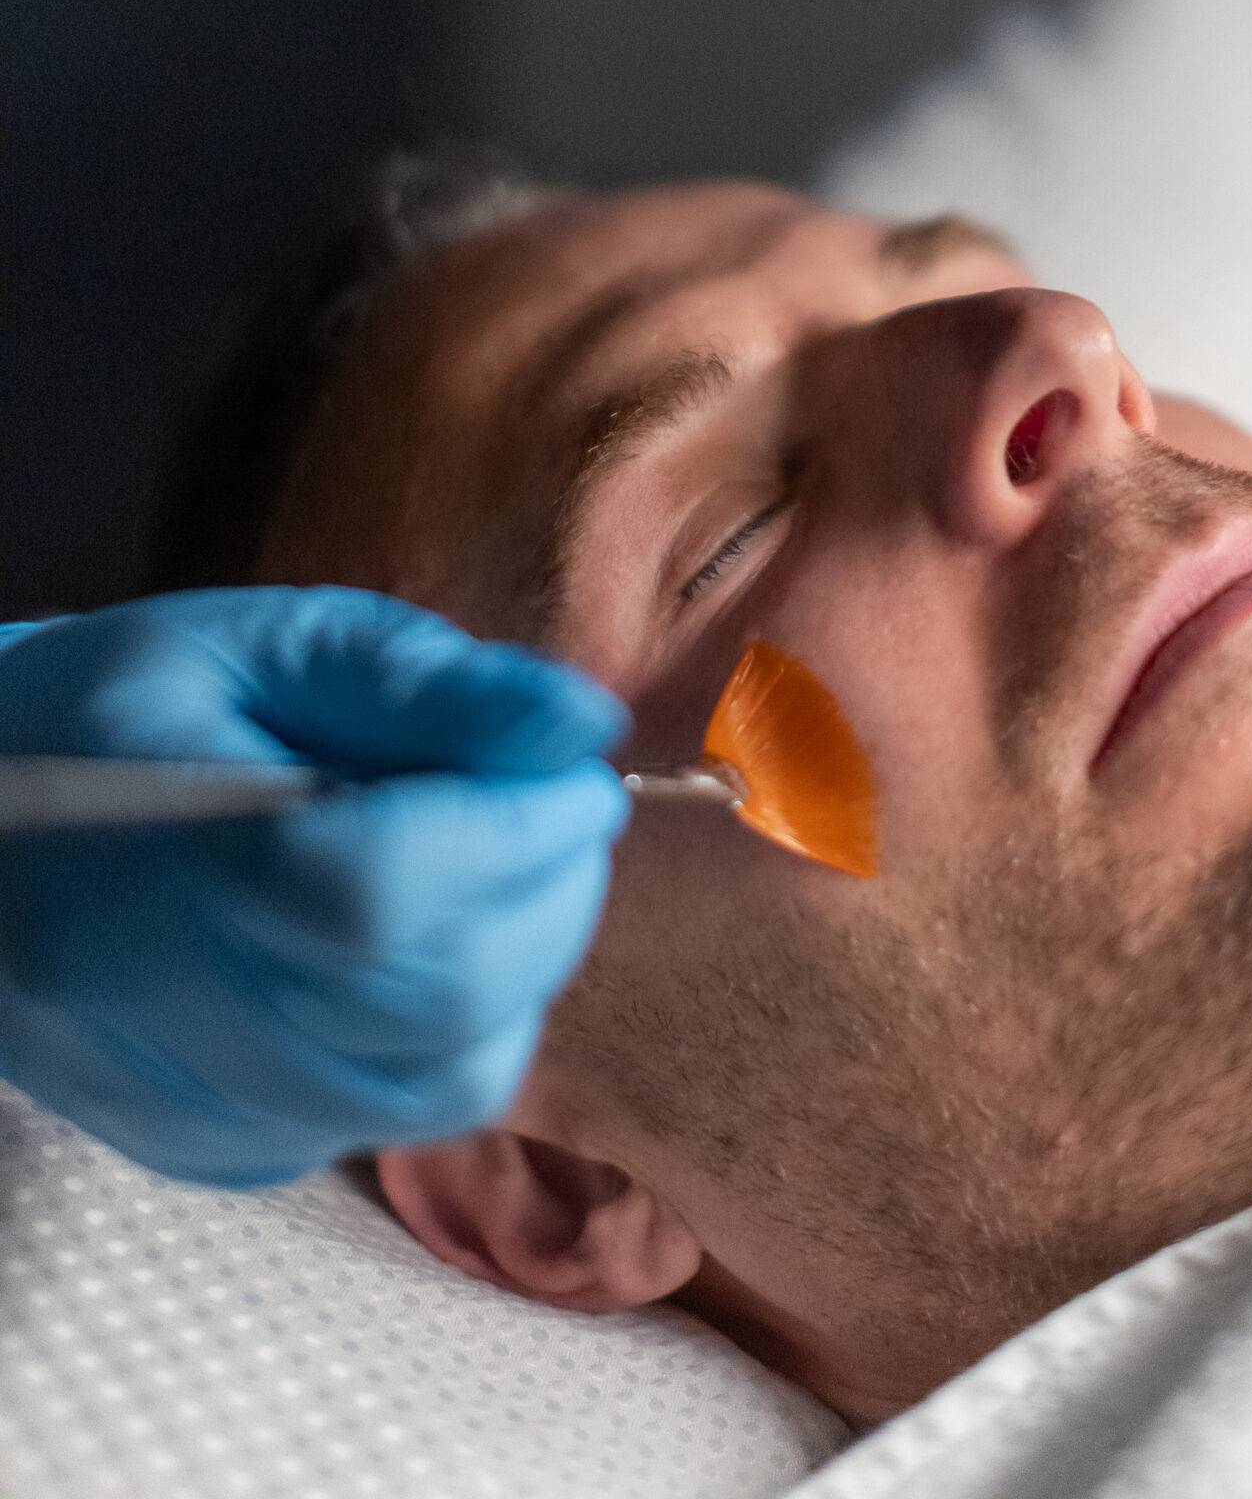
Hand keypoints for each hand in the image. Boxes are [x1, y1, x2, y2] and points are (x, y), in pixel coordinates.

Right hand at [0, 589, 628, 1186]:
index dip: (517, 830)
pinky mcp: (219, 1155)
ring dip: (523, 971)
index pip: (384, 891)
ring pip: (444, 1087)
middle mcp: (170, 1018)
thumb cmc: (122, 708)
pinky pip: (395, 1122)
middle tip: (558, 813)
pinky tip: (420, 948)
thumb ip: (420, 683)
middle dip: (552, 896)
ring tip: (501, 873)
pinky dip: (453, 1035)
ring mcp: (197, 1109)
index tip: (576, 770)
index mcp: (166, 864)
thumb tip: (582, 722)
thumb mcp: (264, 644)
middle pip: (439, 1001)